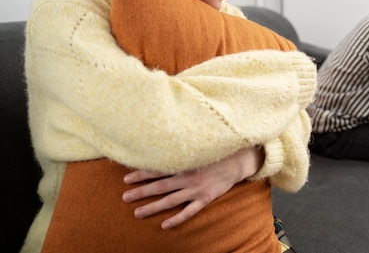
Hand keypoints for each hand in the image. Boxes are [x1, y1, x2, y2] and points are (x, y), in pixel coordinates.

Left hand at [122, 146, 263, 228]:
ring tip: (137, 213)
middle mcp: (188, 177)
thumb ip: (180, 152)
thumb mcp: (197, 148)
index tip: (126, 178)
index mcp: (185, 163)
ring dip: (153, 207)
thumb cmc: (215, 153)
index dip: (142, 173)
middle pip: (160, 186)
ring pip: (171, 200)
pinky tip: (165, 225)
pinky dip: (177, 219)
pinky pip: (189, 212)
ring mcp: (196, 189)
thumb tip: (160, 150)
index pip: (158, 169)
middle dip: (141, 192)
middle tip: (124, 197)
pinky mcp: (206, 198)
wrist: (237, 161)